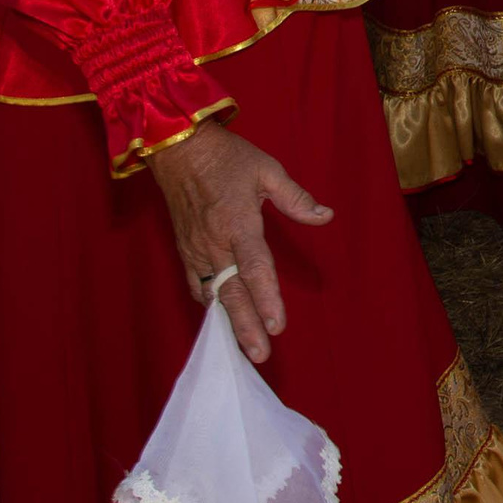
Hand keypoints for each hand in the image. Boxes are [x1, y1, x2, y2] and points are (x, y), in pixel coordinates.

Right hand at [148, 121, 332, 363]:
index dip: (267, 299)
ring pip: (213, 294)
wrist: (177, 147)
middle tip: (260, 355)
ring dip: (228, 321)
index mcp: (238, 223)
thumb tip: (325, 217)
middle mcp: (215, 243)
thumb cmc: (227, 157)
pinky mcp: (184, 249)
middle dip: (246, 326)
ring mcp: (196, 249)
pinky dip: (209, 303)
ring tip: (243, 348)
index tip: (277, 325)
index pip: (256, 268)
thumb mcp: (267, 170)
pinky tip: (220, 316)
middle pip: (232, 293)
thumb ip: (296, 199)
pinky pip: (196, 284)